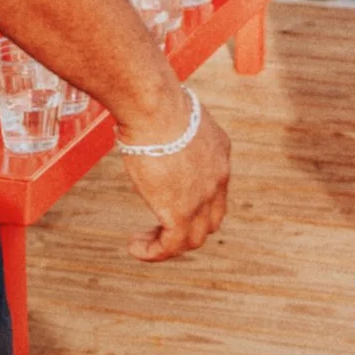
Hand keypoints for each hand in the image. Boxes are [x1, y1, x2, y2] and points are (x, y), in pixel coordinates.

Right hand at [116, 99, 231, 261]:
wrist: (156, 106)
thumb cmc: (155, 102)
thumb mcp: (171, 115)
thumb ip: (167, 127)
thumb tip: (148, 122)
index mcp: (219, 152)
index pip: (215, 189)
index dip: (195, 202)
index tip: (166, 199)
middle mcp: (218, 176)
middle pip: (211, 218)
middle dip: (186, 227)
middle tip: (157, 226)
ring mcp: (203, 197)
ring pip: (194, 238)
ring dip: (168, 244)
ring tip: (142, 242)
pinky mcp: (182, 212)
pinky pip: (171, 246)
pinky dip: (154, 252)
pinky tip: (135, 247)